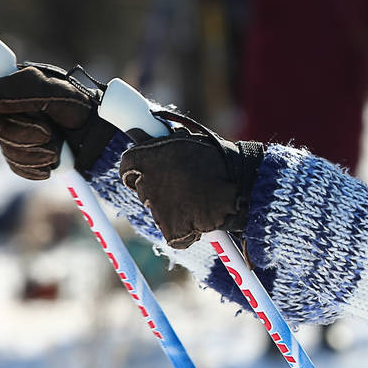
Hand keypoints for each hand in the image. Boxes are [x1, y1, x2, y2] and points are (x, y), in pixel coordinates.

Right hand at [0, 65, 114, 178]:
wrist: (104, 139)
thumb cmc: (85, 110)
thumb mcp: (58, 93)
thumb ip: (23, 89)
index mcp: (19, 87)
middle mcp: (15, 110)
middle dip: (25, 136)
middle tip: (50, 134)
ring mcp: (19, 134)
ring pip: (8, 150)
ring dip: (35, 153)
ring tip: (57, 148)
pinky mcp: (27, 156)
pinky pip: (18, 167)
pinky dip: (36, 168)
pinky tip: (52, 163)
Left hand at [119, 133, 263, 248]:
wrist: (240, 186)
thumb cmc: (218, 160)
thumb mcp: (186, 142)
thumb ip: (163, 144)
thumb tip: (141, 134)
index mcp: (145, 158)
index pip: (127, 166)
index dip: (140, 169)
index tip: (153, 171)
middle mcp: (145, 183)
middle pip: (143, 189)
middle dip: (159, 188)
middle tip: (183, 185)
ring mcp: (156, 208)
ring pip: (158, 211)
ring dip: (172, 208)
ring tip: (197, 200)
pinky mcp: (170, 230)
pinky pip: (173, 234)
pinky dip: (185, 230)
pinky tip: (200, 218)